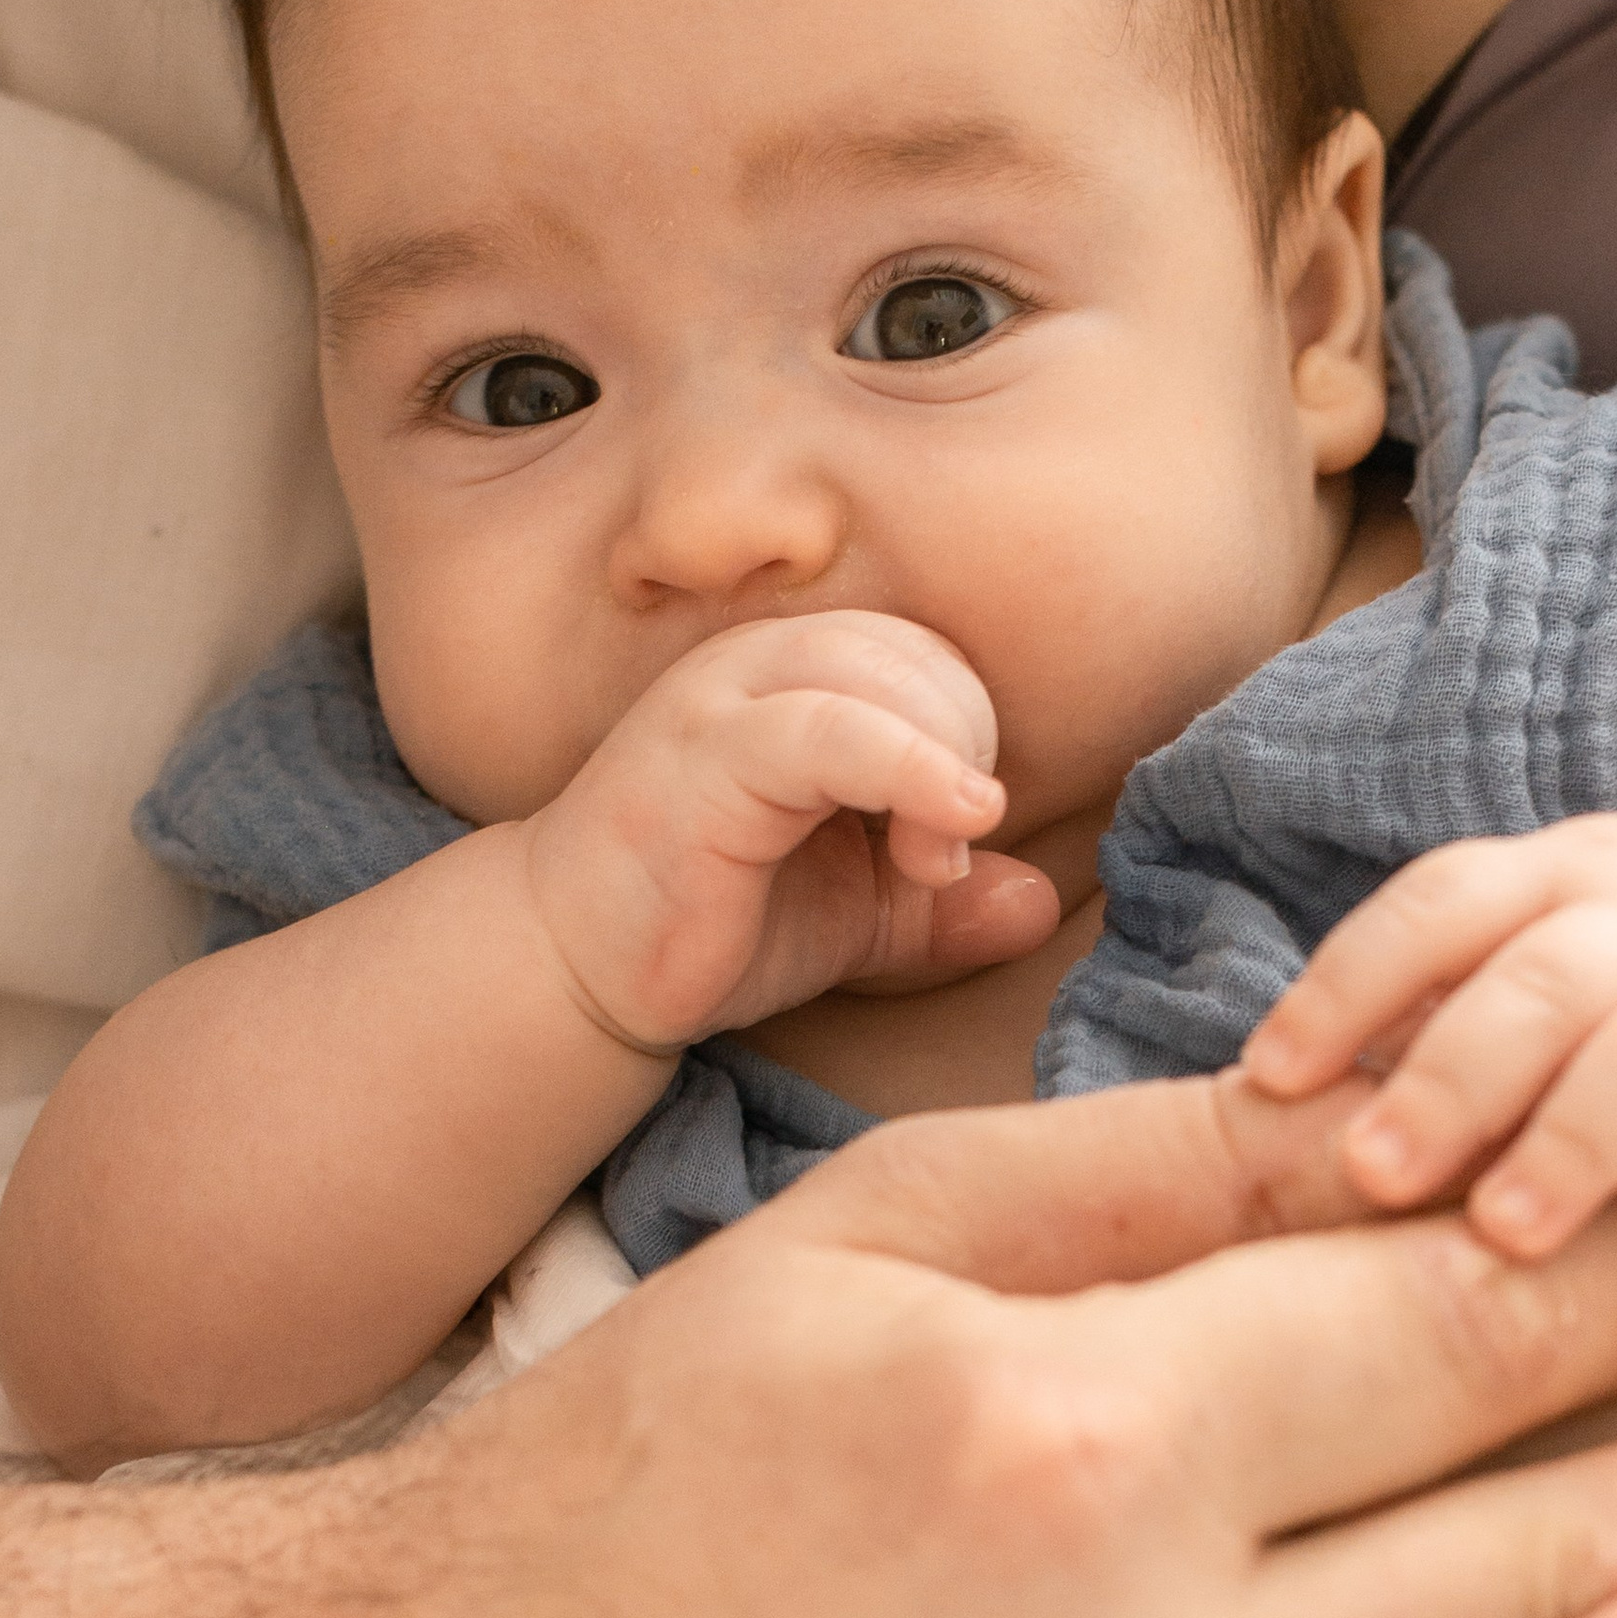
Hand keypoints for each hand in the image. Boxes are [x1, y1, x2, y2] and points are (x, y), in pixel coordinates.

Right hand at [523, 609, 1061, 1048]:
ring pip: (879, 676)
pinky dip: (909, 770)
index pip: (928, 655)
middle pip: (918, 655)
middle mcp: (760, 661)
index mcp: (798, 670)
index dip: (969, 737)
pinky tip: (946, 828)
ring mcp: (725, 701)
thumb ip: (944, 900)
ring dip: (941, 763)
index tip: (955, 835)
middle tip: (938, 856)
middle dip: (964, 748)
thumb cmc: (715, 917)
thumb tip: (1040, 901)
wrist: (576, 962)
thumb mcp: (858, 912)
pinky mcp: (704, 759)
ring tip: (930, 858)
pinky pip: (828, 730)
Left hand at [1242, 814, 1616, 1345]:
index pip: (1442, 904)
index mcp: (1566, 874)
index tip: (1265, 1079)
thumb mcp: (1561, 964)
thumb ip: (1439, 1010)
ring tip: (1507, 1238)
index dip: (1350, 983)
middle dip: (1455, 1073)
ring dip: (1578, 1141)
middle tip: (1371, 1171)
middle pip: (1547, 976)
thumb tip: (1253, 1096)